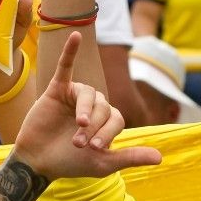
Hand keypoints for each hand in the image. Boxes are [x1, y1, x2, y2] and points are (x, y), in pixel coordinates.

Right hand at [13, 33, 162, 177]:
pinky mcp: (57, 89)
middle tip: (78, 144)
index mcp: (106, 121)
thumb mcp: (104, 163)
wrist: (39, 161)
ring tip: (78, 126)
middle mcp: (94, 106)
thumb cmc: (71, 163)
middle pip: (103, 106)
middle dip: (93, 126)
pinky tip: (76, 36)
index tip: (95, 148)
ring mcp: (76, 96)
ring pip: (88, 94)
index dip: (108, 132)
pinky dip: (70, 51)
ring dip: (84, 110)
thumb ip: (131, 157)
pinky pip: (65, 66)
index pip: (116, 118)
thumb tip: (160, 158)